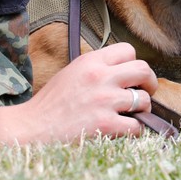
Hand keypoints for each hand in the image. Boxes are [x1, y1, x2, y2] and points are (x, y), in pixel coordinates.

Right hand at [0, 43, 157, 143]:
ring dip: (142, 108)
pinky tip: (125, 130)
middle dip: (149, 82)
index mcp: (90, 61)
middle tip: (145, 91)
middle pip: (143, 69)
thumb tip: (122, 70)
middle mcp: (100, 77)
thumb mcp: (72, 72)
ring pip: (143, 99)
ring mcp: (104, 100)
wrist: (31, 128)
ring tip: (133, 113)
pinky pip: (137, 125)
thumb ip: (96, 67)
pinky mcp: (105, 124)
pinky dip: (135, 129)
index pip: (128, 50)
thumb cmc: (50, 103)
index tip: (130, 75)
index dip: (133, 63)